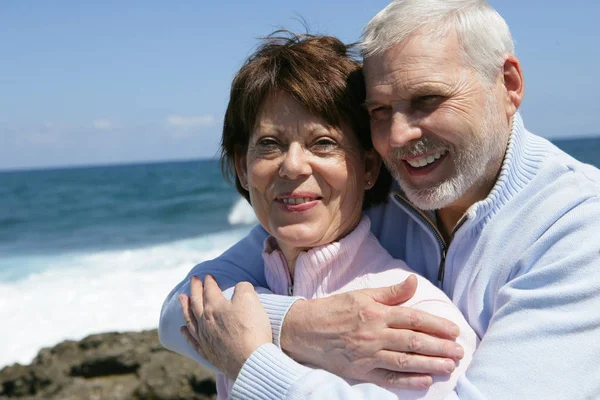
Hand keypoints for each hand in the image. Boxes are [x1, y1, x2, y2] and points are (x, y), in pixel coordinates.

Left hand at [178, 275, 271, 380]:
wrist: (250, 361)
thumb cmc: (251, 329)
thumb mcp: (251, 300)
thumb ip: (243, 288)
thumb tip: (239, 288)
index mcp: (214, 306)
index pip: (210, 289)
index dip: (210, 281)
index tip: (209, 275)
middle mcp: (205, 321)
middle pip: (197, 301)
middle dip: (195, 289)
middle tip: (193, 279)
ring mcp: (205, 338)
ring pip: (190, 319)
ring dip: (185, 307)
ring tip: (181, 298)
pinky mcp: (208, 353)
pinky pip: (193, 341)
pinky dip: (187, 334)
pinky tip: (183, 330)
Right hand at [281, 275, 463, 388]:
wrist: (304, 330)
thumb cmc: (334, 310)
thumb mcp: (361, 295)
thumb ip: (390, 292)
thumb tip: (414, 281)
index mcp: (376, 313)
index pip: (413, 318)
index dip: (436, 325)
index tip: (454, 331)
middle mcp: (374, 334)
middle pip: (414, 341)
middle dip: (440, 347)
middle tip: (459, 351)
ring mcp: (368, 355)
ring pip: (405, 361)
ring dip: (430, 364)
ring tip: (449, 366)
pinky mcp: (361, 372)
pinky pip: (388, 378)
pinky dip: (408, 381)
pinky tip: (425, 381)